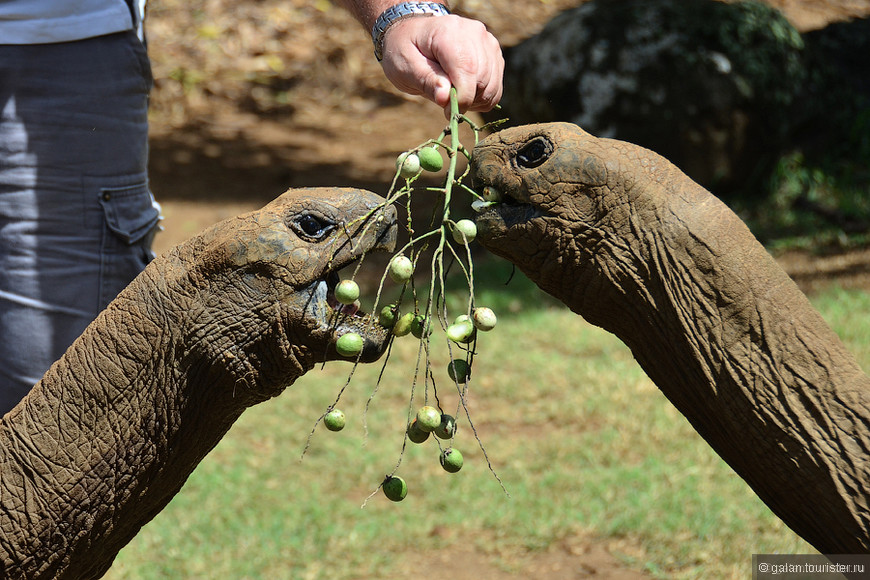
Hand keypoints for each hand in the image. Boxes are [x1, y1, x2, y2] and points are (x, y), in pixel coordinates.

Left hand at [379, 14, 503, 113]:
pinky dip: (483, 98)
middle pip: (483, 79)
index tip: (446, 112)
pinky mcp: (494, 54)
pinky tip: (464, 94)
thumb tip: (445, 98)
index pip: (468, 70)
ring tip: (454, 97)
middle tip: (446, 104)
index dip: (462, 98)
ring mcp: (487, 42)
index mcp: (449, 32)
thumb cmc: (405, 49)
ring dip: (475, 101)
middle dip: (466, 101)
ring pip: (492, 86)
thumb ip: (426, 81)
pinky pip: (496, 87)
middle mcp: (474, 33)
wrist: (415, 33)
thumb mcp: (405, 66)